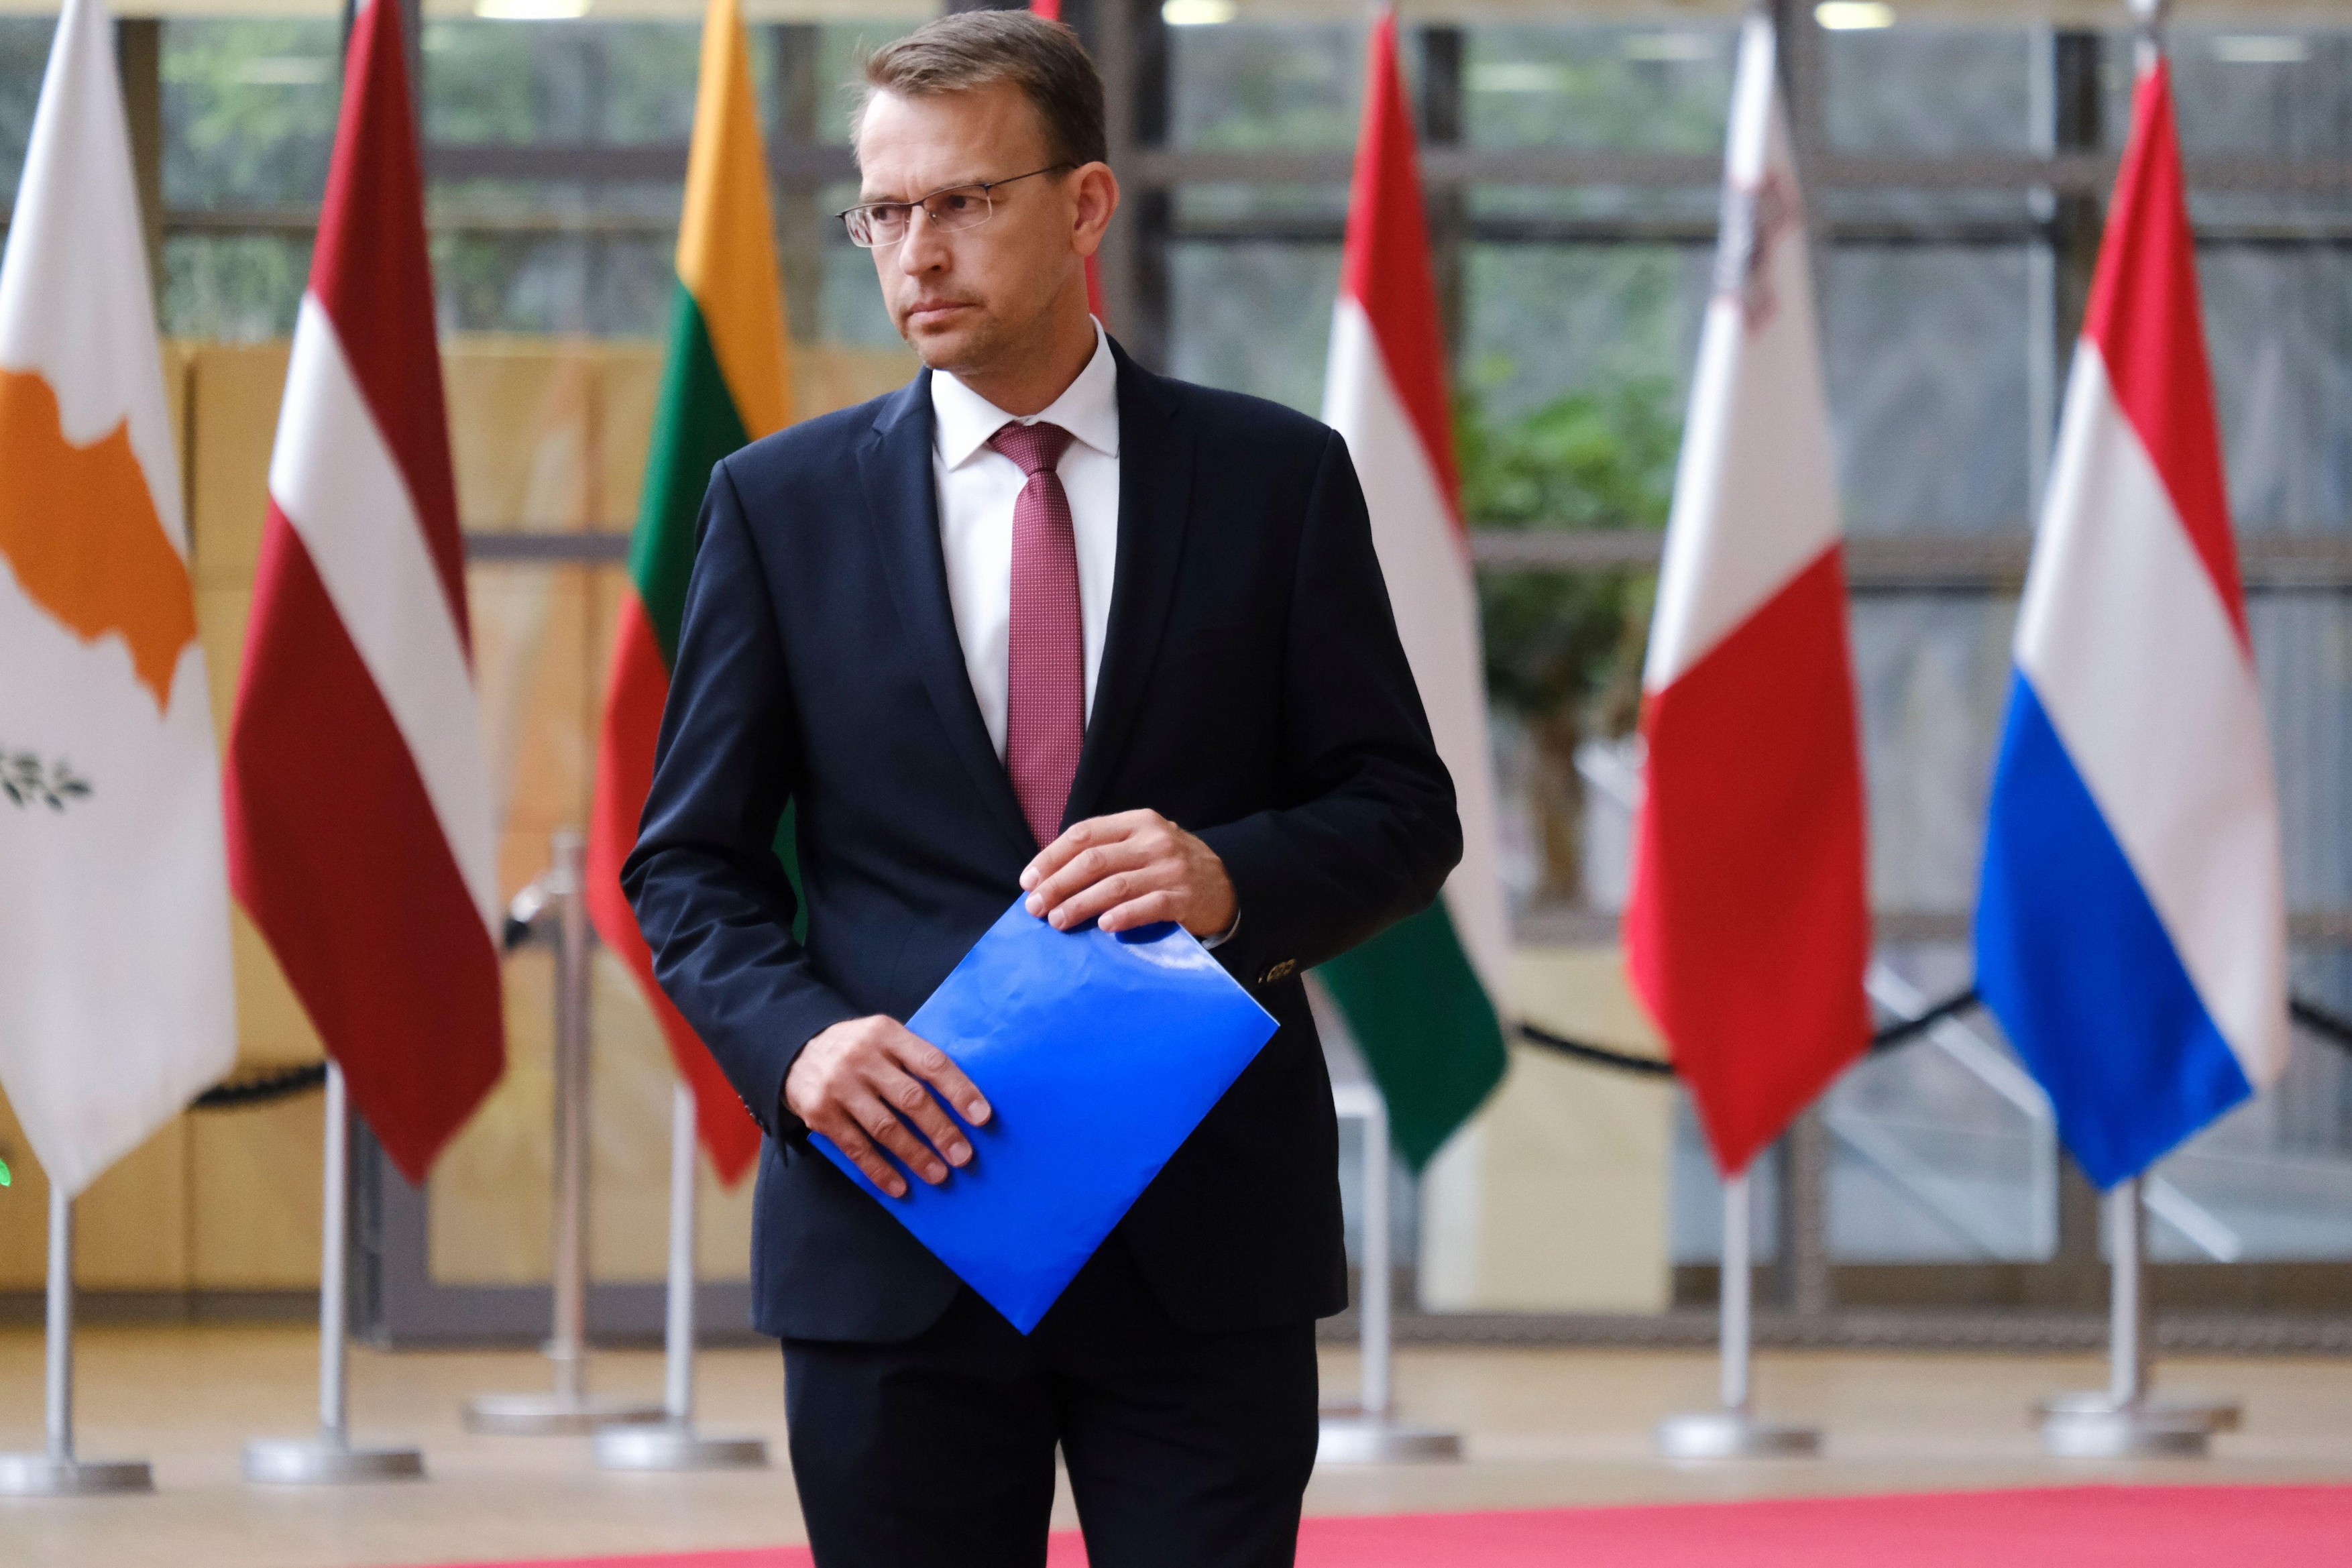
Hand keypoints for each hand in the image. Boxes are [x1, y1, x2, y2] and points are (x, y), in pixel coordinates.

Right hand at [784, 1016, 990, 1198]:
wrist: (795, 1050)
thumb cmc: (857, 1049)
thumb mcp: (883, 1037)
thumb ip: (913, 1059)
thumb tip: (962, 1098)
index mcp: (887, 1034)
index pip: (931, 1063)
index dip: (959, 1090)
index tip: (982, 1116)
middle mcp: (863, 1058)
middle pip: (910, 1098)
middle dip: (941, 1130)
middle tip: (963, 1156)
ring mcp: (839, 1086)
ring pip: (885, 1127)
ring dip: (915, 1155)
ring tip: (938, 1175)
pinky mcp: (820, 1113)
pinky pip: (856, 1147)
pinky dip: (879, 1170)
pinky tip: (899, 1186)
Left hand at [1021, 809, 1236, 938]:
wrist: (1226, 885)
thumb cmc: (1170, 867)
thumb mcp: (1142, 845)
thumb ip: (1107, 851)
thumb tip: (1049, 878)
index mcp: (1137, 822)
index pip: (1083, 834)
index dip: (1051, 858)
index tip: (1028, 881)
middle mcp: (1153, 840)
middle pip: (1093, 860)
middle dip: (1057, 884)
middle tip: (1035, 907)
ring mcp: (1170, 868)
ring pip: (1114, 886)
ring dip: (1080, 905)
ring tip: (1058, 921)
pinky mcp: (1184, 897)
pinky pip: (1148, 907)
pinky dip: (1123, 916)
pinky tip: (1103, 926)